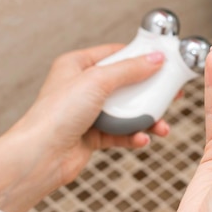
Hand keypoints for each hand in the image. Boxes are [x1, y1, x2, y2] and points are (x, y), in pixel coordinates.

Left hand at [0, 44, 173, 211]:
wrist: (39, 157)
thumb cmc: (56, 114)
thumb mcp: (98, 81)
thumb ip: (130, 69)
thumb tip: (156, 59)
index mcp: (77, 65)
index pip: (115, 53)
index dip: (140, 56)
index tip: (163, 59)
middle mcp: (82, 87)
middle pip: (126, 83)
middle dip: (150, 91)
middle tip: (172, 93)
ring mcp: (88, 112)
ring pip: (126, 110)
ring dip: (146, 118)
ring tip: (161, 126)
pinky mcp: (92, 135)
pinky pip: (120, 132)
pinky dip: (133, 135)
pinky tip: (142, 139)